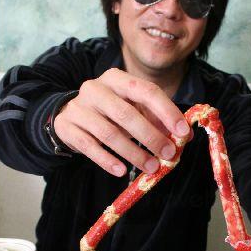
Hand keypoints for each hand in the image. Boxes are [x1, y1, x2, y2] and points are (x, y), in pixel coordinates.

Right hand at [53, 68, 190, 175]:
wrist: (69, 114)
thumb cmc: (108, 112)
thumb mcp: (132, 107)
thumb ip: (156, 118)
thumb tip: (184, 136)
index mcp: (117, 79)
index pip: (146, 90)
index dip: (166, 111)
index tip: (182, 132)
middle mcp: (96, 89)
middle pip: (126, 114)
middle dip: (151, 136)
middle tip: (168, 154)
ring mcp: (79, 108)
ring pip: (109, 133)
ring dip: (133, 153)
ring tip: (151, 167)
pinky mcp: (67, 127)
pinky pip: (89, 146)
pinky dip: (107, 160)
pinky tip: (121, 171)